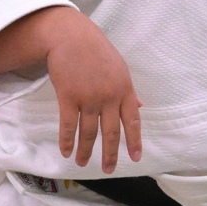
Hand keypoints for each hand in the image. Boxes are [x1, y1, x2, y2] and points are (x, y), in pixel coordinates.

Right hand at [44, 13, 143, 170]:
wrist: (70, 35)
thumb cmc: (96, 50)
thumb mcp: (119, 68)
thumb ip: (128, 91)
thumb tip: (140, 106)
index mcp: (124, 90)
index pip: (132, 121)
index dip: (134, 141)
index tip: (135, 158)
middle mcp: (109, 97)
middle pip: (111, 133)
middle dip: (110, 154)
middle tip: (108, 170)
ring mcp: (89, 98)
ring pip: (88, 132)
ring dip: (85, 151)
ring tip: (82, 163)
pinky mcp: (68, 97)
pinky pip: (68, 125)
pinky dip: (67, 141)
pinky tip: (66, 152)